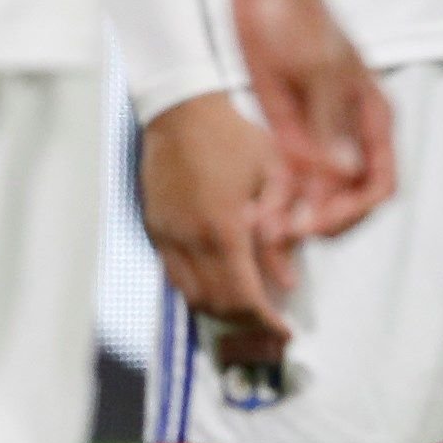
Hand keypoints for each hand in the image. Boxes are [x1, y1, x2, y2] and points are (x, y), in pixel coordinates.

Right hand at [138, 91, 297, 340]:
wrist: (182, 110)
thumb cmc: (235, 136)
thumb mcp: (275, 176)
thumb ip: (282, 233)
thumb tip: (288, 282)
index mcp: (224, 227)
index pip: (244, 297)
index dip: (266, 322)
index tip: (284, 331)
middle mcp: (190, 239)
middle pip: (216, 306)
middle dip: (245, 323)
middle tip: (268, 324)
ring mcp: (167, 236)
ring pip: (191, 297)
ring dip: (220, 310)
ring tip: (247, 307)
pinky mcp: (155, 229)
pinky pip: (174, 276)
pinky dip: (198, 289)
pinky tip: (220, 281)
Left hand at [230, 0, 396, 241]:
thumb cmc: (301, 21)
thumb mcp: (319, 72)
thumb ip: (329, 126)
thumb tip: (344, 174)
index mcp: (372, 120)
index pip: (380, 185)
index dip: (355, 210)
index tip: (321, 220)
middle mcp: (349, 137)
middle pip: (349, 200)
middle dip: (323, 221)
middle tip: (289, 232)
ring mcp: (317, 138)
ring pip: (316, 197)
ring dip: (295, 217)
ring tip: (267, 230)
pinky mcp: (285, 135)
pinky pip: (287, 180)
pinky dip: (275, 200)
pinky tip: (256, 212)